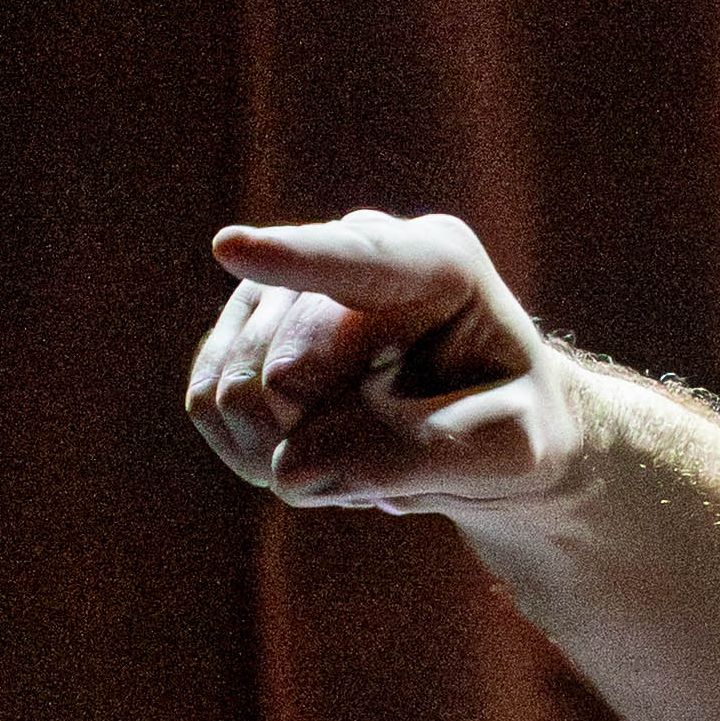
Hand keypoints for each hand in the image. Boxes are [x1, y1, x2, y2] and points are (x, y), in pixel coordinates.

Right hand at [188, 210, 598, 512]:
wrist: (487, 426)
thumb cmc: (511, 425)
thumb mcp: (506, 451)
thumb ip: (419, 457)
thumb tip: (292, 469)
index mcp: (439, 265)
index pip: (361, 262)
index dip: (296, 260)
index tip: (231, 249)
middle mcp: (351, 251)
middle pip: (285, 373)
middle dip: (323, 445)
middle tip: (392, 471)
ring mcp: (286, 284)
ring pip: (232, 391)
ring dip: (288, 454)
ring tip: (362, 457)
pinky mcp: (241, 326)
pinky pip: (207, 403)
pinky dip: (255, 452)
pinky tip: (317, 449)